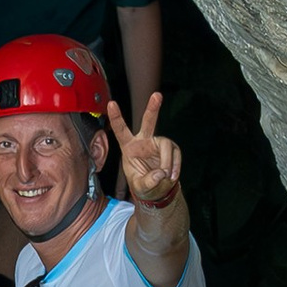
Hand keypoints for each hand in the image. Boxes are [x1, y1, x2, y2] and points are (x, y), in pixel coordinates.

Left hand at [107, 94, 182, 214]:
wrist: (157, 191)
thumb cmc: (143, 186)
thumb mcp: (140, 187)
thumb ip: (148, 181)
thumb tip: (161, 173)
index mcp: (129, 147)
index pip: (121, 131)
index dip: (116, 117)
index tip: (111, 103)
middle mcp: (143, 141)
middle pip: (148, 122)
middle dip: (153, 108)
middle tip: (157, 95)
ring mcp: (158, 144)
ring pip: (166, 144)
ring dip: (167, 161)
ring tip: (166, 176)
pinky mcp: (171, 149)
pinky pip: (175, 154)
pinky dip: (175, 166)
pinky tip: (172, 177)